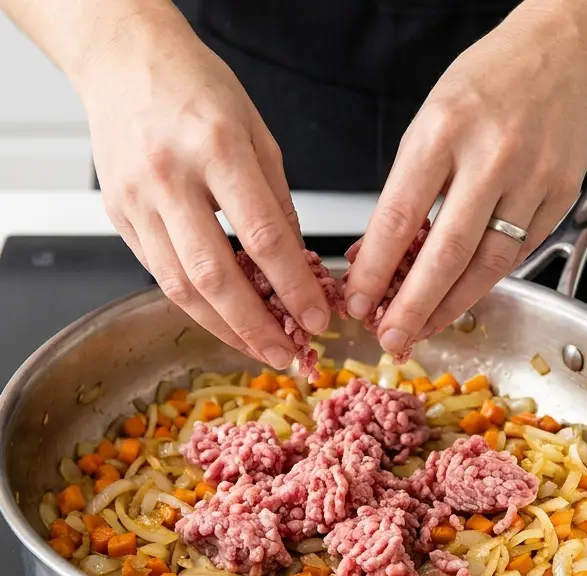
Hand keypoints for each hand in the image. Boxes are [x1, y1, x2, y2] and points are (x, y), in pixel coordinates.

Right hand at [79, 16, 329, 367]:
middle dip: (257, 325)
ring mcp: (136, 200)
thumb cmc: (199, 90)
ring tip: (262, 351)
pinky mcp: (118, 217)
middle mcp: (170, 178)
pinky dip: (197, 305)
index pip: (262, 235)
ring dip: (225, 328)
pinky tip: (227, 322)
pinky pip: (160, 274)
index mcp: (216, 149)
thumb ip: (278, 200)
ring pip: (181, 285)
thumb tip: (300, 264)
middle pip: (214, 274)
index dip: (293, 286)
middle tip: (291, 354)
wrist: (125, 61)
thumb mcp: (258, 133)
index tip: (319, 317)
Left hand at [345, 14, 586, 355]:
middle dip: (414, 305)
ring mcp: (533, 179)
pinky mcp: (562, 195)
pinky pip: (521, 251)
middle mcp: (492, 156)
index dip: (376, 269)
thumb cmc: (491, 82)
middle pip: (447, 253)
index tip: (358, 301)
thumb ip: (410, 183)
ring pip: (490, 264)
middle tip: (392, 337)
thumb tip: (379, 251)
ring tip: (427, 326)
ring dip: (454, 304)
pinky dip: (490, 277)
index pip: (399, 216)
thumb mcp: (433, 118)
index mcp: (444, 130)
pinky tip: (467, 291)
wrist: (565, 54)